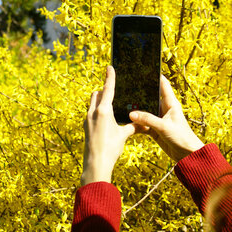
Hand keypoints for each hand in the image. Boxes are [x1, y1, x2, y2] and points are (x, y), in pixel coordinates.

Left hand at [82, 66, 138, 185]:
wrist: (95, 164)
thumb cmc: (110, 149)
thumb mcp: (123, 136)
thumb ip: (133, 127)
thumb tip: (145, 124)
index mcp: (103, 111)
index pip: (107, 89)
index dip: (110, 77)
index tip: (110, 67)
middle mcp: (93, 112)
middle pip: (97, 94)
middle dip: (104, 90)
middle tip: (114, 90)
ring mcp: (87, 119)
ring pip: (92, 103)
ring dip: (100, 100)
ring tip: (111, 104)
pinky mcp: (86, 127)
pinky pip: (91, 112)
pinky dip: (98, 110)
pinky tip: (105, 118)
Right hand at [129, 76, 203, 161]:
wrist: (187, 155)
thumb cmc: (182, 137)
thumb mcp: (164, 127)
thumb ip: (147, 119)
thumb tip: (131, 114)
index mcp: (171, 104)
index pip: (163, 85)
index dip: (155, 76)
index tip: (144, 69)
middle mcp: (164, 109)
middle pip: (151, 97)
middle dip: (141, 93)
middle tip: (128, 85)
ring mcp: (159, 120)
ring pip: (145, 111)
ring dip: (137, 109)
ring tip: (123, 102)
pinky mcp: (155, 130)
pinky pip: (143, 124)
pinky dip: (136, 123)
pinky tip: (127, 120)